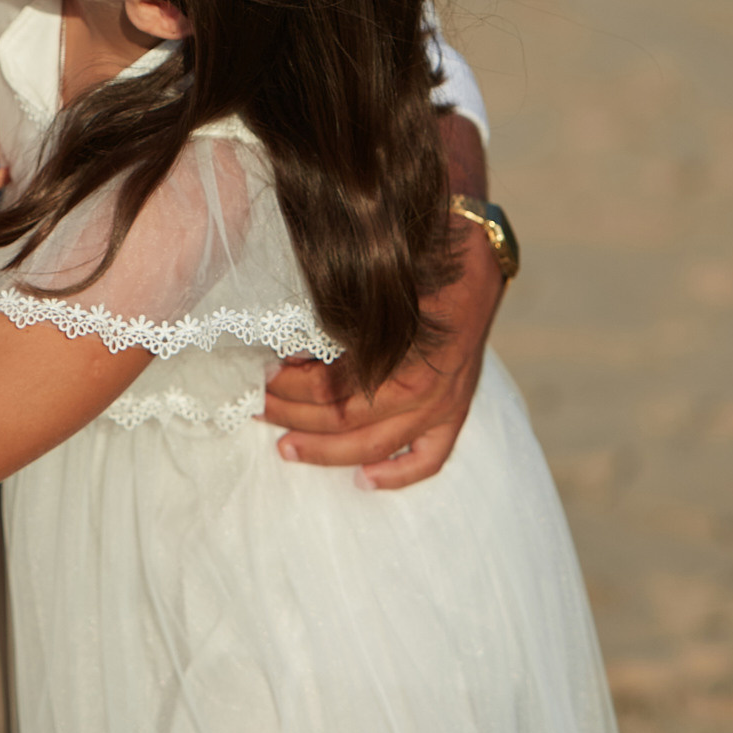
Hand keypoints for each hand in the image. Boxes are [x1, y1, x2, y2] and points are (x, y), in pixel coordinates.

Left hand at [259, 199, 503, 488]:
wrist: (475, 252)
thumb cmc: (417, 257)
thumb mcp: (376, 279)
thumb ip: (340, 316)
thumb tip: (290, 347)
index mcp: (400, 352)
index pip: (330, 389)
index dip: (289, 388)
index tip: (259, 375)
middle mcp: (424, 387)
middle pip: (345, 420)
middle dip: (293, 416)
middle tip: (256, 407)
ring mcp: (444, 404)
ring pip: (376, 446)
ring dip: (325, 450)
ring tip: (285, 447)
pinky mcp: (456, 411)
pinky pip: (429, 457)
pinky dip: (397, 474)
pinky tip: (363, 480)